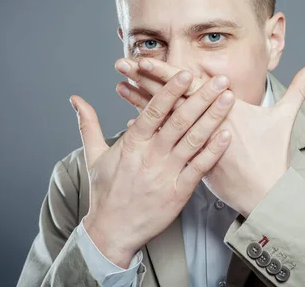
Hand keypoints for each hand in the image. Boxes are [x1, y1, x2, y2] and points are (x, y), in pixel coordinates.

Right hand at [69, 69, 234, 267]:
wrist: (112, 231)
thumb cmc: (105, 192)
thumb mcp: (93, 155)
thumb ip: (88, 124)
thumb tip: (75, 99)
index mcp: (132, 144)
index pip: (153, 111)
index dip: (171, 91)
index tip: (187, 74)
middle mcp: (150, 155)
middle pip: (179, 121)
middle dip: (201, 98)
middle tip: (220, 80)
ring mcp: (166, 174)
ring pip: (193, 140)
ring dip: (213, 118)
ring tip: (229, 99)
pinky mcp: (179, 192)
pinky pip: (200, 167)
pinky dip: (214, 150)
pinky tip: (228, 135)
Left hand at [115, 57, 304, 216]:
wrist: (265, 194)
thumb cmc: (274, 154)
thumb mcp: (286, 117)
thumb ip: (299, 87)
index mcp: (223, 108)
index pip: (187, 84)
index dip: (164, 70)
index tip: (143, 57)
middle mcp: (204, 123)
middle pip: (168, 96)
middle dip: (143, 78)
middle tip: (121, 62)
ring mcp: (195, 143)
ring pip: (163, 117)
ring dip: (139, 100)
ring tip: (118, 84)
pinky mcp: (190, 159)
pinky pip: (164, 140)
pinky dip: (148, 129)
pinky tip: (130, 118)